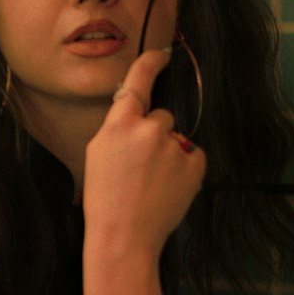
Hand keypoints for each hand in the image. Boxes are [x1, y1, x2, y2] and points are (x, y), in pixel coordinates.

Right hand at [82, 48, 205, 252]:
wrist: (123, 238)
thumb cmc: (105, 200)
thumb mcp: (98, 153)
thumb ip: (119, 127)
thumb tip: (139, 114)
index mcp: (119, 123)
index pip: (139, 80)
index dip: (152, 63)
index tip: (163, 55)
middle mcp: (150, 129)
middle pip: (162, 116)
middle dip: (155, 135)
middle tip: (140, 166)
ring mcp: (175, 147)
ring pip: (177, 138)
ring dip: (170, 153)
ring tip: (153, 184)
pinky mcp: (195, 165)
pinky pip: (193, 156)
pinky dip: (185, 169)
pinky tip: (168, 188)